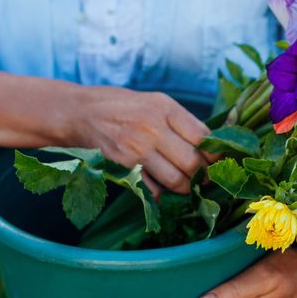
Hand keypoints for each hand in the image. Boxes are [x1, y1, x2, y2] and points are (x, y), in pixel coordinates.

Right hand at [71, 88, 211, 193]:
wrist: (79, 113)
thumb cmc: (122, 107)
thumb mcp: (155, 102)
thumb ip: (182, 122)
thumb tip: (212, 146)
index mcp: (166, 108)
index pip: (204, 138)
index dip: (215, 155)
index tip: (217, 161)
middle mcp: (153, 127)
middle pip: (193, 162)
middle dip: (204, 175)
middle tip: (205, 179)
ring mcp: (137, 149)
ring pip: (176, 180)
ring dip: (187, 188)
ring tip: (189, 186)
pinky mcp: (123, 167)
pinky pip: (153, 191)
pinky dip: (162, 194)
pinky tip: (163, 189)